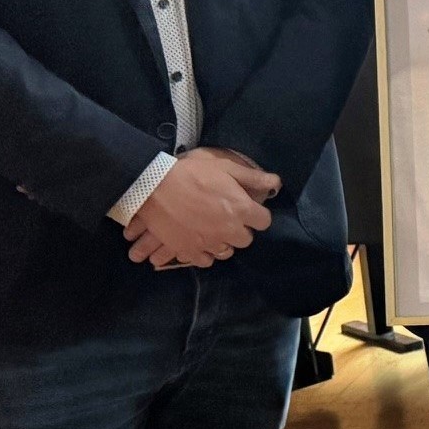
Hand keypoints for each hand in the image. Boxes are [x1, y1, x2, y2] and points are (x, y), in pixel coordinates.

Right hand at [124, 147, 275, 268]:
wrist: (152, 186)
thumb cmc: (191, 172)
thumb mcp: (225, 167)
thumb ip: (252, 177)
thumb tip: (276, 182)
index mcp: (241, 210)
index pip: (264, 222)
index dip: (257, 215)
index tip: (247, 209)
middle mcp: (229, 231)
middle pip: (246, 239)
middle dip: (240, 229)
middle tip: (227, 218)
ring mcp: (208, 243)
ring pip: (226, 251)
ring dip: (223, 242)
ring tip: (212, 230)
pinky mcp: (188, 251)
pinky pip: (205, 261)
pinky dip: (204, 253)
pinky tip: (199, 241)